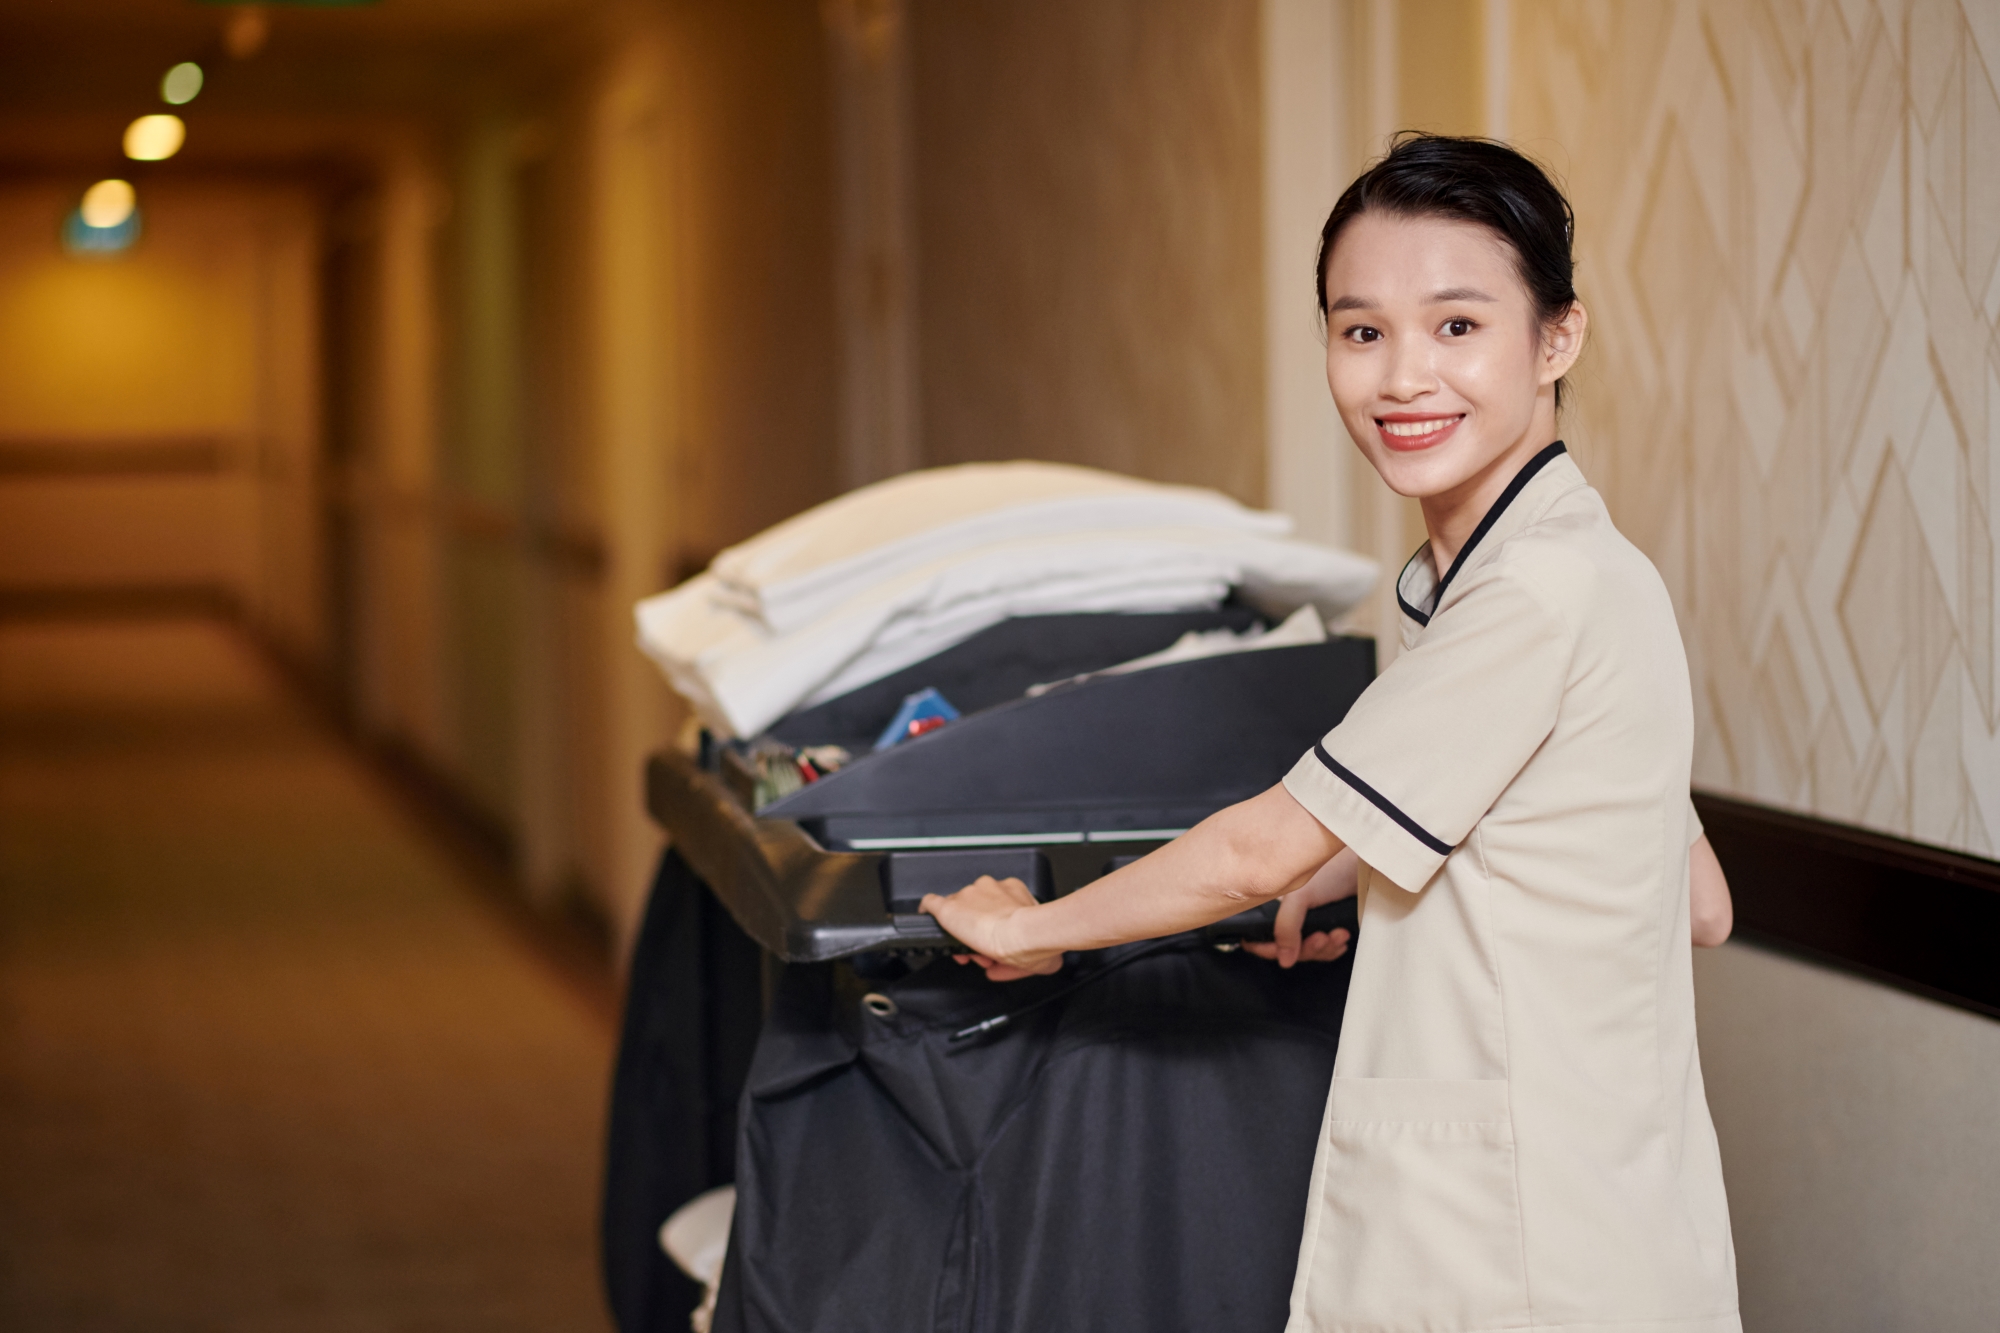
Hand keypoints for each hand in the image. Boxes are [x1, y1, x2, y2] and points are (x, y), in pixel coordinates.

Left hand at [920, 876, 1065, 980]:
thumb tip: (995, 971)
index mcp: (1014, 893)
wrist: (1022, 934)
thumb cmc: (1035, 940)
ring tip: (965, 949)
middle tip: (980, 951)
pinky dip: (929, 910)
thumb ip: (1018, 966)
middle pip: (976, 907)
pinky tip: (929, 918)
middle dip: (977, 930)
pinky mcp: (949, 907)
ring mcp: (969, 895)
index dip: (992, 930)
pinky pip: (932, 902)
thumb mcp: (1041, 960)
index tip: (993, 946)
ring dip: (961, 928)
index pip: (996, 908)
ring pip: (958, 909)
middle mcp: (991, 889)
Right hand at [1244, 848, 1357, 967]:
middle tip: (1322, 937)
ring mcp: (1309, 921)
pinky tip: (1342, 936)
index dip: (1271, 949)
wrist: (1362, 866)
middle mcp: (1289, 914)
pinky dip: (1334, 946)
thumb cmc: (1331, 872)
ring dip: (1325, 948)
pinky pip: (1326, 950)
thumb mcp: (1300, 898)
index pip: (1260, 938)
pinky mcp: (1327, 926)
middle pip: (1289, 950)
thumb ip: (1286, 927)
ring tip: (1340, 933)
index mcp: (1274, 906)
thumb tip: (1284, 961)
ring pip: (1309, 951)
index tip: (1285, 952)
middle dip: (1308, 948)